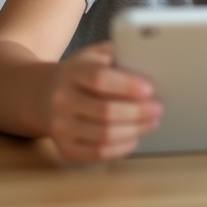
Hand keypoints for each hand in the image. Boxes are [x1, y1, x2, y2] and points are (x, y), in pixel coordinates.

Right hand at [43, 42, 162, 161]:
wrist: (47, 95)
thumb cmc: (84, 73)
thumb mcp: (97, 55)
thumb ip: (120, 53)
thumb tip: (152, 61)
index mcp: (73, 71)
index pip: (99, 78)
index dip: (127, 85)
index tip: (150, 89)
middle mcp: (62, 100)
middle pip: (105, 111)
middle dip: (138, 112)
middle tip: (158, 108)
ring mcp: (61, 126)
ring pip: (104, 135)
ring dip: (134, 130)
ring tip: (152, 122)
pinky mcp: (65, 147)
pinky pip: (97, 153)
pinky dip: (121, 148)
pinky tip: (134, 138)